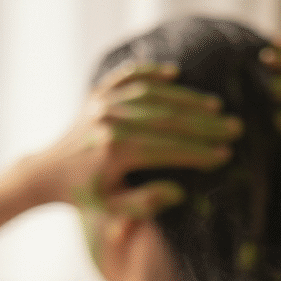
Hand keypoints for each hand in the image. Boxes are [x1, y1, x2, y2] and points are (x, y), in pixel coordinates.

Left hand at [35, 62, 242, 216]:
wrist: (47, 172)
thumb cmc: (84, 195)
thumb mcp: (112, 208)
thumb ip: (144, 204)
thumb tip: (178, 192)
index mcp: (114, 151)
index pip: (167, 149)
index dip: (198, 153)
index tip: (224, 155)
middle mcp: (110, 122)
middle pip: (167, 119)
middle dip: (204, 125)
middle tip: (233, 127)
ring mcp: (102, 103)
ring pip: (153, 95)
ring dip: (187, 99)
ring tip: (215, 107)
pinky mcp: (97, 93)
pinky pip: (128, 77)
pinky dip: (150, 72)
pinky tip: (173, 73)